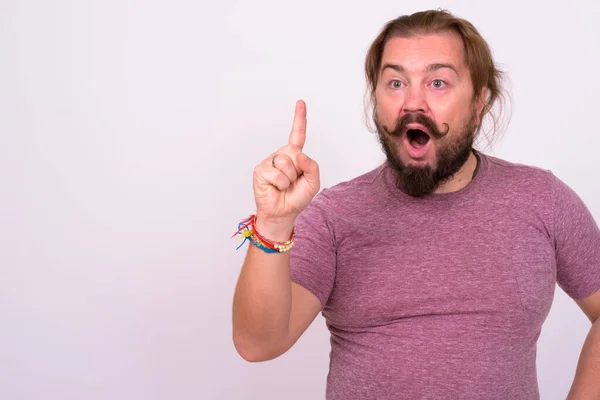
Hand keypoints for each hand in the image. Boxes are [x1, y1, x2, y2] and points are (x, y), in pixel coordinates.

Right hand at [252, 100, 319, 237]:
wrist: (282, 214)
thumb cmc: (296, 197)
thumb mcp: (313, 182)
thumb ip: (312, 166)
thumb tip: (299, 155)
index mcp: (294, 156)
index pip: (297, 134)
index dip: (299, 118)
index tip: (300, 102)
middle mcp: (281, 155)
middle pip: (295, 153)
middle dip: (298, 171)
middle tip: (292, 182)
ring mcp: (269, 162)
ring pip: (285, 162)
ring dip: (289, 178)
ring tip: (284, 186)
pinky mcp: (260, 170)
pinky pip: (276, 174)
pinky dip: (280, 184)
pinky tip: (275, 188)